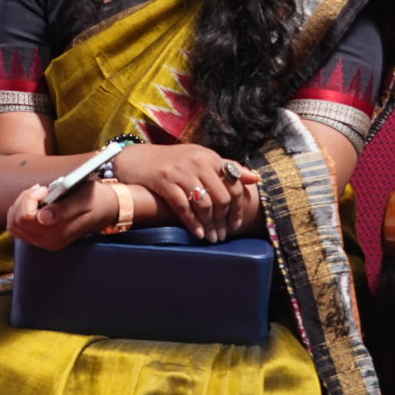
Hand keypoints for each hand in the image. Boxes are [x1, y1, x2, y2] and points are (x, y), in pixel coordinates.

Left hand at [6, 177, 103, 252]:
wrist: (103, 210)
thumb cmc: (94, 200)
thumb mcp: (82, 199)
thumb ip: (62, 209)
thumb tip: (43, 218)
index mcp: (57, 233)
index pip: (25, 218)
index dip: (30, 199)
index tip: (44, 189)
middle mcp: (48, 241)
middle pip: (16, 221)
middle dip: (24, 200)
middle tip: (41, 190)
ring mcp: (42, 241)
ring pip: (13, 225)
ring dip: (21, 205)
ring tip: (38, 195)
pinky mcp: (39, 238)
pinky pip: (18, 227)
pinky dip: (22, 211)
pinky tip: (35, 203)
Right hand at [116, 142, 259, 240]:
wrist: (138, 159)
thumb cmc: (173, 162)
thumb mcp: (201, 159)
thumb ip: (227, 168)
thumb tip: (256, 178)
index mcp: (210, 157)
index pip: (234, 184)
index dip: (237, 207)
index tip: (236, 224)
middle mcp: (198, 162)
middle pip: (221, 197)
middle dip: (224, 220)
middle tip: (223, 235)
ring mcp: (180, 171)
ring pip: (204, 204)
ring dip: (210, 225)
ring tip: (212, 238)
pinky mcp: (164, 181)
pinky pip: (183, 207)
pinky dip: (193, 223)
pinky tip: (198, 234)